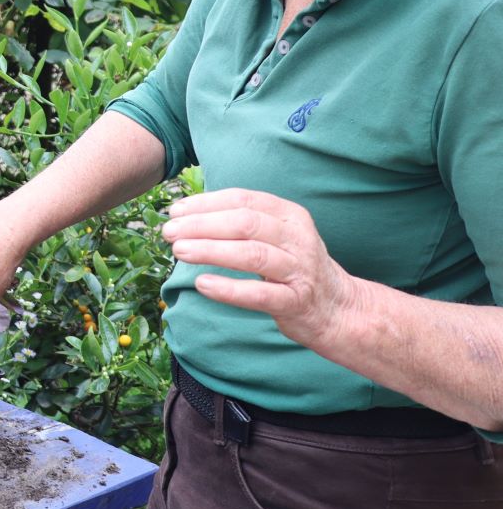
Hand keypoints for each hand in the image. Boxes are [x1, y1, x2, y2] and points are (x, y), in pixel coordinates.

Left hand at [161, 187, 362, 349]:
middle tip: (169, 232)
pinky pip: (260, 293)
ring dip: (210, 251)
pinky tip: (203, 285)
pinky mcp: (297, 301)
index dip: (206, 203)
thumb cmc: (294, 268)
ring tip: (179, 251)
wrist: (339, 309)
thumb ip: (243, 223)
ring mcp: (299, 269)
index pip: (243, 200)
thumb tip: (188, 216)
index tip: (176, 211)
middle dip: (202, 225)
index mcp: (289, 215)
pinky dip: (229, 289)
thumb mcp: (278, 235)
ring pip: (251, 254)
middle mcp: (297, 238)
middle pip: (244, 223)